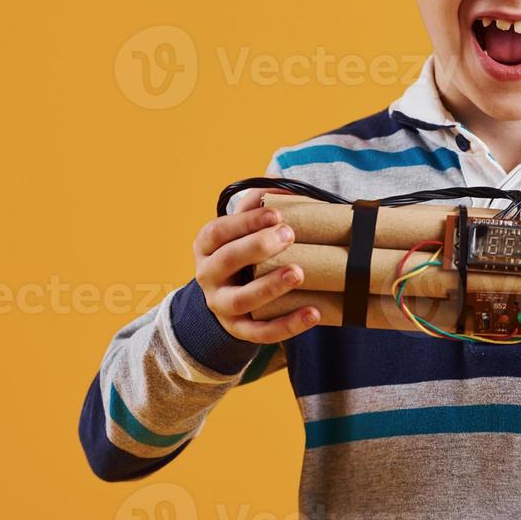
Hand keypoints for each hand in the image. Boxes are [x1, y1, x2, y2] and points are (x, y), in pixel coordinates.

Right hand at [192, 187, 319, 343]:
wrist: (226, 299)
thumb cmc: (242, 253)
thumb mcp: (241, 229)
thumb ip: (257, 206)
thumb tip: (285, 187)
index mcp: (206, 247)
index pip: (218, 232)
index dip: (245, 222)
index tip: (275, 214)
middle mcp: (209, 276)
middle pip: (226, 261)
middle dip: (257, 247)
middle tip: (288, 234)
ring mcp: (222, 306)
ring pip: (241, 299)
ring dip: (270, 286)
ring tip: (298, 272)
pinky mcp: (240, 330)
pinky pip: (261, 332)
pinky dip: (288, 325)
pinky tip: (313, 312)